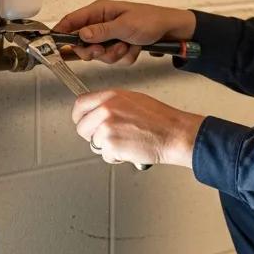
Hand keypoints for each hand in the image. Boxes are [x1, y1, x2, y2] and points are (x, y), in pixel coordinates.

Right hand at [54, 0, 195, 65]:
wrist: (171, 30)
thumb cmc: (150, 20)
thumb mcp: (124, 25)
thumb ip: (101, 31)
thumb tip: (82, 35)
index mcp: (100, 11)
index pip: (72, 21)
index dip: (61, 33)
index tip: (55, 45)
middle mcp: (102, 23)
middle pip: (84, 43)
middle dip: (96, 51)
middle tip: (104, 49)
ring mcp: (110, 36)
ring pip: (100, 55)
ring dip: (115, 54)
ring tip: (128, 45)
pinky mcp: (119, 46)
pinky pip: (114, 59)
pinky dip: (125, 57)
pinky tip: (134, 47)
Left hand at [72, 90, 203, 166]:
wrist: (173, 133)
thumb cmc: (160, 119)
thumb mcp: (132, 100)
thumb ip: (111, 104)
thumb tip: (98, 112)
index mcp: (110, 96)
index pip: (80, 104)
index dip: (80, 116)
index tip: (83, 122)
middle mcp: (105, 110)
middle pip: (82, 127)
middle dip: (92, 136)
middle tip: (108, 138)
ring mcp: (106, 128)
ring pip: (93, 144)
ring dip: (106, 147)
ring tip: (126, 142)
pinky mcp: (111, 145)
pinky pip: (105, 156)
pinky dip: (116, 157)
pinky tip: (130, 149)